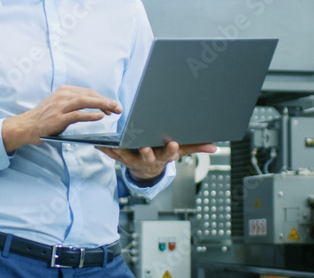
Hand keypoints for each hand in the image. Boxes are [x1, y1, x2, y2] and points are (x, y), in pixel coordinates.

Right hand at [2, 85, 120, 152]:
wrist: (26, 126)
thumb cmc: (44, 118)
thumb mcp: (59, 105)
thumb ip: (74, 103)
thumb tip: (95, 106)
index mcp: (64, 91)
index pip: (88, 92)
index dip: (102, 98)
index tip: (112, 105)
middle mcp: (63, 95)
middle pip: (89, 95)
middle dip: (106, 101)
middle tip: (119, 108)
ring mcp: (60, 106)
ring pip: (85, 102)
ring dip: (102, 105)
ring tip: (113, 110)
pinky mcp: (58, 118)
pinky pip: (77, 115)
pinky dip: (90, 115)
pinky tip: (100, 117)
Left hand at [96, 142, 217, 180]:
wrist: (147, 171)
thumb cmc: (163, 154)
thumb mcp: (180, 151)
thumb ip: (196, 148)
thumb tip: (215, 147)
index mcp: (163, 156)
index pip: (169, 154)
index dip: (171, 149)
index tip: (172, 143)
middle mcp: (148, 159)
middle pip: (148, 156)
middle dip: (146, 152)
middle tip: (144, 146)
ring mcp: (134, 160)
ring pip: (127, 155)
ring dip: (121, 150)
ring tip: (115, 143)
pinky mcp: (122, 158)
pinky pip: (113, 155)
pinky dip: (106, 149)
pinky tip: (98, 143)